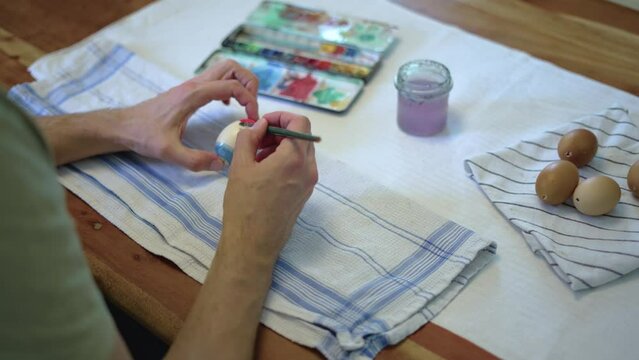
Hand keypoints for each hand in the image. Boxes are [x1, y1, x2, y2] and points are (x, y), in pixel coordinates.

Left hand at [119, 60, 258, 170]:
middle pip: (231, 67)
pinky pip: (215, 79)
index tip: (252, 118)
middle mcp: (194, 85)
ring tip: (243, 105)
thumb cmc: (144, 135)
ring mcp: (191, 85)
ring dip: (240, 83)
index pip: (231, 85)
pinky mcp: (189, 91)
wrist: (123, 126)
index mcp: (193, 95)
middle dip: (248, 82)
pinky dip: (228, 87)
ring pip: (224, 70)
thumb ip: (195, 160)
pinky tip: (225, 105)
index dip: (249, 99)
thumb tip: (221, 164)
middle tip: (251, 106)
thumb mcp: (169, 152)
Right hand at [219, 112, 318, 266]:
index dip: (280, 117)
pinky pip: (300, 167)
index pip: (299, 122)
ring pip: (301, 151)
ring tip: (257, 156)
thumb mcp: (240, 166)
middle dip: (280, 131)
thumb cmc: (244, 204)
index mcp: (294, 158)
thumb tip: (259, 125)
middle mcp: (308, 169)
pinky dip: (285, 160)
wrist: (253, 243)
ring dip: (282, 146)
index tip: (262, 124)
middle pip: (302, 136)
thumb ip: (249, 138)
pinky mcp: (305, 193)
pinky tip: (264, 171)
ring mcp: (310, 182)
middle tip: (257, 139)